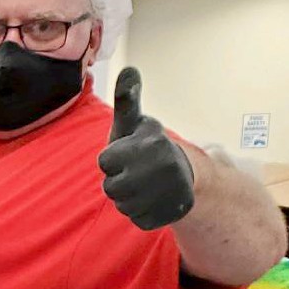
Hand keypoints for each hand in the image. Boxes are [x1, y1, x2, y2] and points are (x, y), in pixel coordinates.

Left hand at [99, 67, 195, 230]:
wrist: (183, 175)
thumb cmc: (145, 147)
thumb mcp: (134, 124)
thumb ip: (127, 100)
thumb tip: (129, 69)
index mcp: (151, 142)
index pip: (104, 161)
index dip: (112, 159)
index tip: (128, 153)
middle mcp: (163, 166)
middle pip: (110, 187)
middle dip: (118, 181)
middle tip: (136, 172)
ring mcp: (170, 191)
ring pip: (123, 206)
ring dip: (128, 199)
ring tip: (145, 186)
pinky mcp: (172, 214)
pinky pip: (138, 220)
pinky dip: (142, 213)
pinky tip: (155, 201)